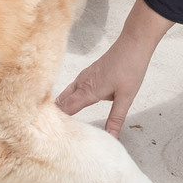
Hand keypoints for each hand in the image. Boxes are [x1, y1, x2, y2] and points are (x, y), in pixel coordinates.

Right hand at [57, 0, 175, 135]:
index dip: (57, 121)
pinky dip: (67, 98)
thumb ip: (116, 119)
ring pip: (65, 94)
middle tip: (48, 132)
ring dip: (59, 107)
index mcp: (88, 90)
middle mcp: (81, 83)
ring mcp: (83, 77)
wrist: (133, 44)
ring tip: (55, 123)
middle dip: (54, 115)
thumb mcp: (126, 97)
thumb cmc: (130, 68)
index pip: (66, 108)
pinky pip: (71, 88)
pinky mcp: (88, 74)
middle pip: (61, 101)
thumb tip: (111, 138)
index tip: (50, 134)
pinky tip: (69, 104)